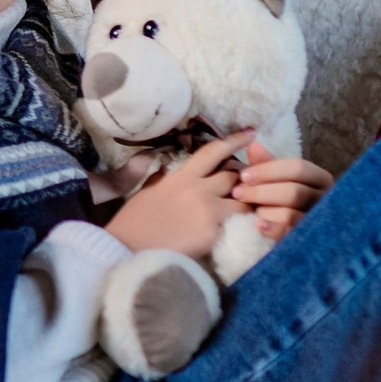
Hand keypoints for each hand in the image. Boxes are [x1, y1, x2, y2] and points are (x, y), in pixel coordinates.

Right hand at [104, 130, 254, 260]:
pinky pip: (237, 226)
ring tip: (250, 210)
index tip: (252, 132)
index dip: (234, 140)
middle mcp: (199, 189)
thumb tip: (174, 174)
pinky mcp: (214, 234)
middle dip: (245, 178)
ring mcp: (209, 211)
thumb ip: (169, 180)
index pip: (213, 152)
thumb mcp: (151, 190)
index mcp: (182, 176)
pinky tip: (244, 230)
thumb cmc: (135, 221)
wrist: (128, 249)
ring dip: (247, 205)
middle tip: (252, 182)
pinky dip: (241, 226)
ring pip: (243, 202)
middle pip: (235, 175)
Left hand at [230, 142, 332, 239]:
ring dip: (264, 209)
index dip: (268, 170)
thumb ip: (266, 164)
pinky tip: (257, 224)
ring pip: (290, 214)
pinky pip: (289, 235)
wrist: (296, 236)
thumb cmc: (281, 199)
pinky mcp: (310, 242)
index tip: (244, 175)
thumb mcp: (276, 179)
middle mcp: (326, 200)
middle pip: (293, 191)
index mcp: (320, 178)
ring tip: (248, 209)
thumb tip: (253, 145)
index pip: (297, 167)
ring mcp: (319, 223)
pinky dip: (272, 228)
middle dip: (261, 191)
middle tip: (237, 193)